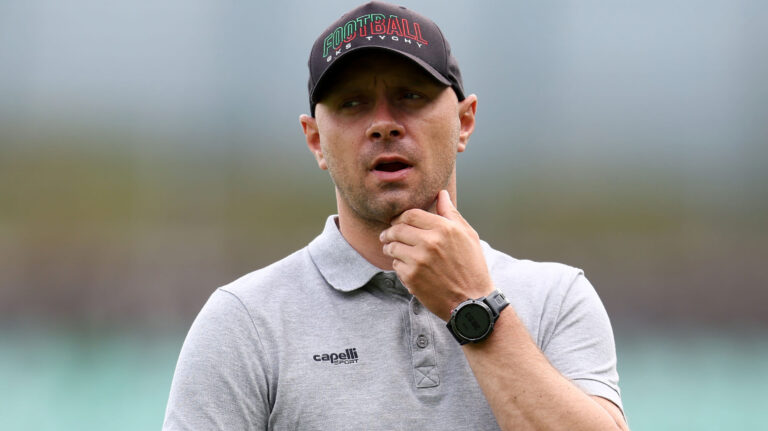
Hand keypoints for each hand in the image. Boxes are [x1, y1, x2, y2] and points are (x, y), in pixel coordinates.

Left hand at [379, 190, 494, 320]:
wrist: (473, 302)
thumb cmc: (472, 267)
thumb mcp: (468, 236)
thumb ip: (451, 213)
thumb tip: (441, 194)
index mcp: (444, 228)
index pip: (411, 214)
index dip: (401, 217)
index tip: (398, 222)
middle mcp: (430, 242)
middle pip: (397, 229)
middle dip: (390, 231)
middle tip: (387, 235)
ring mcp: (419, 260)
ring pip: (392, 246)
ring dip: (390, 247)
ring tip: (392, 250)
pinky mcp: (412, 277)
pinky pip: (396, 265)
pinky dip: (398, 265)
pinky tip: (406, 267)